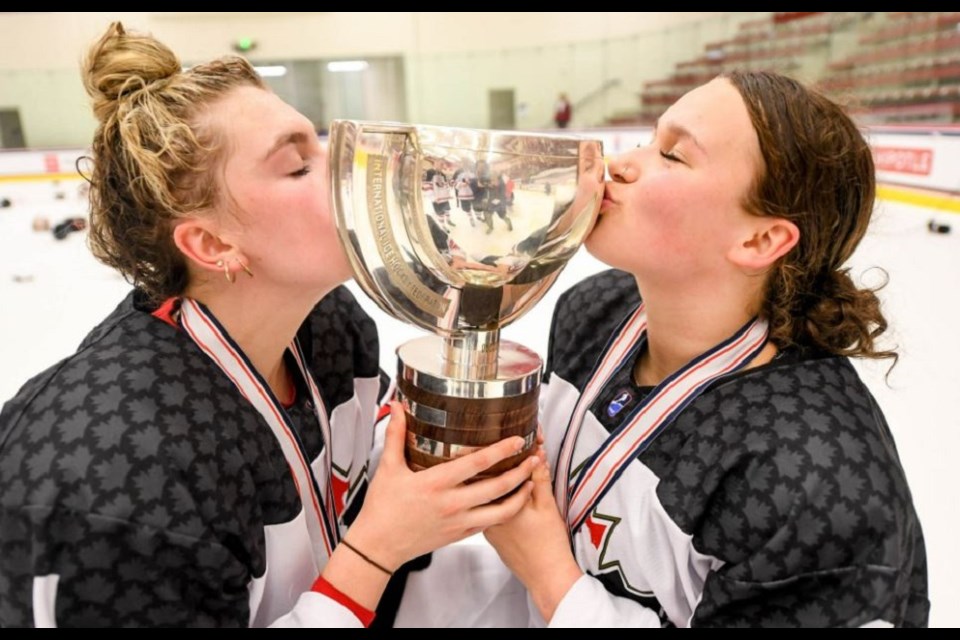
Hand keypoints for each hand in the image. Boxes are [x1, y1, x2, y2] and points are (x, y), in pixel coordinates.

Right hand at [346, 402, 538, 569]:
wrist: (379, 546)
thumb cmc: (382, 508)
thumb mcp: (388, 467)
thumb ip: (396, 435)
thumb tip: (396, 408)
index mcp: (436, 483)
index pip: (477, 463)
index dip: (501, 450)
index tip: (517, 440)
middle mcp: (452, 503)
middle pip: (497, 486)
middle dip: (520, 471)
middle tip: (534, 457)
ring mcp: (458, 522)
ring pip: (500, 511)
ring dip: (519, 495)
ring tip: (531, 481)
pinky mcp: (460, 535)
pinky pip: (490, 523)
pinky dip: (505, 512)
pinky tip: (511, 502)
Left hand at [484, 452, 581, 621]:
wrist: (547, 577)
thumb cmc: (549, 545)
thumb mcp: (547, 505)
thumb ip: (539, 477)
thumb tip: (537, 454)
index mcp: (498, 506)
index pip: (494, 471)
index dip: (500, 452)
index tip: (509, 439)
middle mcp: (485, 516)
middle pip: (482, 483)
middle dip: (490, 462)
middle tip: (497, 444)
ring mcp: (486, 527)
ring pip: (483, 497)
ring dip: (489, 479)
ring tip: (498, 461)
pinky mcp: (492, 535)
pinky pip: (487, 508)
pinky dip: (494, 496)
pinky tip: (501, 487)